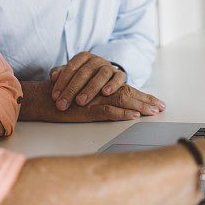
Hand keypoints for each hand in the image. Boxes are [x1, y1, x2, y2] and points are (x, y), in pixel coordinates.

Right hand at [20, 81, 164, 121]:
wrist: (42, 99)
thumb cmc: (61, 99)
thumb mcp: (82, 97)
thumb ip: (95, 98)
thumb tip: (113, 106)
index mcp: (101, 88)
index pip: (126, 90)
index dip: (142, 96)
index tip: (157, 102)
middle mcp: (100, 91)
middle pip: (128, 93)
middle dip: (147, 101)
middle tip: (162, 106)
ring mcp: (94, 100)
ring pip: (122, 100)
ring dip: (140, 106)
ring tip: (154, 111)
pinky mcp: (87, 110)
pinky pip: (108, 111)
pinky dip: (122, 113)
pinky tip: (134, 116)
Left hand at [50, 52, 127, 109]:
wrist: (104, 77)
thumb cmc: (83, 78)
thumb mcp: (70, 75)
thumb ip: (60, 74)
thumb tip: (53, 76)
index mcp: (83, 57)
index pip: (71, 67)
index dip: (61, 82)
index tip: (55, 97)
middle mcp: (96, 60)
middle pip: (84, 73)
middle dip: (71, 90)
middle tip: (63, 104)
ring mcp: (109, 66)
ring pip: (101, 74)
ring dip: (90, 88)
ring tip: (80, 101)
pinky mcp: (120, 75)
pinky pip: (119, 78)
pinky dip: (112, 84)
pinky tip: (105, 93)